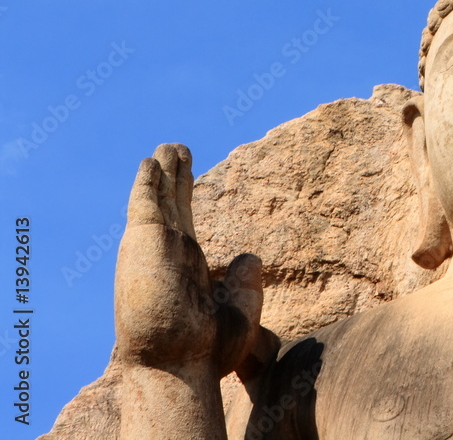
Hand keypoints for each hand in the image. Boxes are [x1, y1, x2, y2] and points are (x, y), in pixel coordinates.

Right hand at [114, 143, 262, 376]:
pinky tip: (151, 161)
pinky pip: (145, 204)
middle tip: (177, 148)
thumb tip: (251, 255)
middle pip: (170, 204)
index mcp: (186, 266)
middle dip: (174, 176)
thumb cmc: (208, 347)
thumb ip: (245, 279)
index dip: (185, 196)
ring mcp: (153, 247)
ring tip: (168, 146)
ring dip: (162, 171)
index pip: (184, 221)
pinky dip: (147, 181)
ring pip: (158, 198)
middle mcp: (167, 253)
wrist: (181, 363)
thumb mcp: (239, 306)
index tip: (187, 174)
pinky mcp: (143, 242)